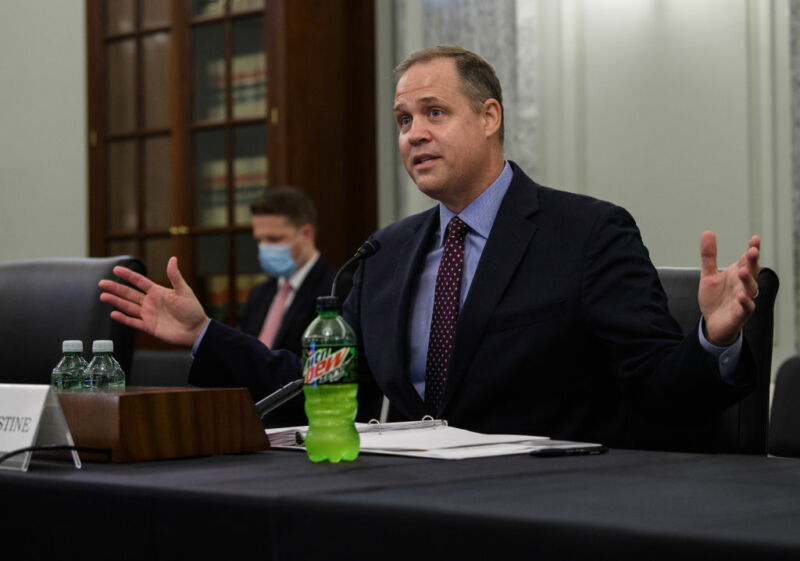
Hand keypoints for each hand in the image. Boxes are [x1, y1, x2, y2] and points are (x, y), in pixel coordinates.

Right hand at [98, 256, 209, 346]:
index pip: (139, 281)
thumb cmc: (192, 310)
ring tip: (103, 296)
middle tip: (102, 283)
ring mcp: (149, 315)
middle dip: (116, 288)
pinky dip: (123, 319)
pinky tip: (113, 314)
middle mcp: (151, 302)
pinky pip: (133, 322)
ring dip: (116, 302)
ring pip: (128, 307)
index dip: (128, 275)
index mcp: (158, 292)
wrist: (196, 330)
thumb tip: (173, 258)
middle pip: (129, 293)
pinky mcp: (149, 327)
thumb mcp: (184, 291)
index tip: (116, 269)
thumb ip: (175, 276)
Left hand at [698, 231, 759, 345]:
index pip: (747, 260)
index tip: (755, 239)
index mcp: (737, 274)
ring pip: (750, 289)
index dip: (752, 249)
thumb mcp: (708, 275)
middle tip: (752, 251)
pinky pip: (746, 308)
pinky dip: (745, 303)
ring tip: (743, 272)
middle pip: (752, 272)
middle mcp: (743, 286)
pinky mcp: (740, 314)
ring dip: (748, 280)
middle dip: (753, 262)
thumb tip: (708, 232)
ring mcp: (743, 300)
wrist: (712, 324)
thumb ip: (709, 256)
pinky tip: (741, 297)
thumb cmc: (715, 299)